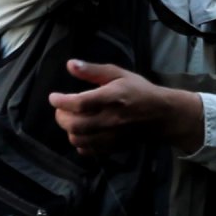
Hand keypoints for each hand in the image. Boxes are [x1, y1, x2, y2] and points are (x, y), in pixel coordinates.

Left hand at [48, 59, 203, 156]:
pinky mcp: (114, 147)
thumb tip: (70, 65)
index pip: (81, 103)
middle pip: (76, 124)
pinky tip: (81, 133)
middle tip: (60, 108)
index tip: (53, 97)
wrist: (162, 115)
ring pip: (79, 140)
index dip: (62, 101)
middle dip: (61, 117)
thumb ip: (93, 71)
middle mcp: (111, 119)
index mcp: (112, 97)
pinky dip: (79, 143)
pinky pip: (89, 151)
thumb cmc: (139, 90)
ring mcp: (113, 136)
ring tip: (70, 119)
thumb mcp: (118, 74)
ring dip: (69, 130)